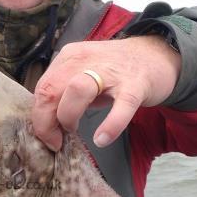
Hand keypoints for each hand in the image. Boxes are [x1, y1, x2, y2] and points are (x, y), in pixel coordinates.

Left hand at [32, 35, 181, 150]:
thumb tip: (47, 125)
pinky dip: (110, 125)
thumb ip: (64, 94)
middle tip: (55, 141)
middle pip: (50, 89)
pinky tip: (102, 139)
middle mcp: (86, 60)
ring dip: (68, 118)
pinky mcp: (136, 85)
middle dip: (45, 122)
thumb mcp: (83, 75)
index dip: (39, 117)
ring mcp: (112, 71)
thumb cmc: (114, 71)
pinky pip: (121, 106)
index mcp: (69, 58)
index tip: (47, 136)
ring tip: (74, 133)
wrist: (157, 55)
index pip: (42, 87)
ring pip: (77, 90)